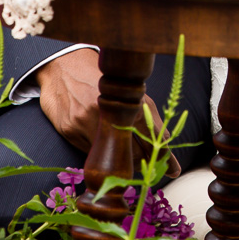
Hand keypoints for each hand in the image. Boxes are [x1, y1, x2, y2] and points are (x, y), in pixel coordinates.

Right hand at [37, 49, 180, 176]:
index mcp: (129, 102)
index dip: (165, 157)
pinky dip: (97, 152)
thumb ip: (148, 116)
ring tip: (117, 145)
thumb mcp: (130, 92)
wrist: (65, 68)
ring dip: (118, 158)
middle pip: (132, 154)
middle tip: (145, 163)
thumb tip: (165, 143)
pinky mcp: (70, 130)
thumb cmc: (105, 82)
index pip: (153, 137)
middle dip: (142, 162)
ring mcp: (87, 123)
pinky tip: (95, 137)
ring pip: (110, 159)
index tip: (174, 171)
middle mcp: (108, 113)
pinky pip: (89, 153)